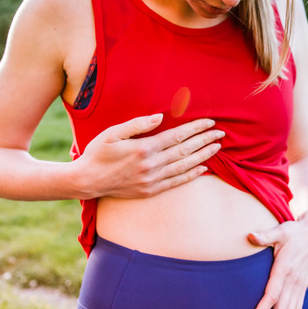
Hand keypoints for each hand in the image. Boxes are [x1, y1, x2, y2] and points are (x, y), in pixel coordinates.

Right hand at [76, 114, 223, 198]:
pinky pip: (176, 183)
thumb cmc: (98, 153)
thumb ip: (137, 124)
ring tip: (217, 148)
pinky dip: (192, 175)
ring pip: (184, 167)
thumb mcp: (112, 133)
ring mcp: (151, 180)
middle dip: (205, 140)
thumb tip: (159, 117)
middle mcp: (151, 165)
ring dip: (203, 156)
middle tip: (221, 133)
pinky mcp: (150, 191)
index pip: (177, 136)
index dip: (196, 128)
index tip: (210, 122)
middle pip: (185, 151)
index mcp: (144, 148)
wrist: (86, 181)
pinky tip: (203, 168)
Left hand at [248, 218, 307, 308]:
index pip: (273, 294)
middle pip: (282, 308)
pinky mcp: (303, 286)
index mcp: (285, 268)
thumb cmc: (293, 232)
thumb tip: (250, 235)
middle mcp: (293, 280)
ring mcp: (300, 284)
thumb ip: (265, 236)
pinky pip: (298, 307)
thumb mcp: (280, 231)